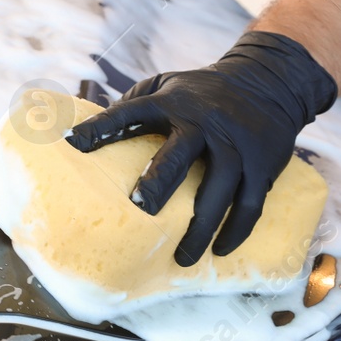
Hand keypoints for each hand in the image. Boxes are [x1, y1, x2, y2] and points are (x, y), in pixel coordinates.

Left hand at [65, 31, 336, 265]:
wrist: (267, 81)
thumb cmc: (202, 92)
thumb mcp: (165, 84)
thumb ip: (132, 106)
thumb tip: (89, 137)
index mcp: (171, 102)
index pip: (130, 113)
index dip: (101, 127)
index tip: (73, 143)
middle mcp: (203, 123)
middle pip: (179, 154)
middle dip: (159, 182)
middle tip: (141, 210)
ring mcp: (235, 145)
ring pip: (219, 189)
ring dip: (200, 227)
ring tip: (181, 258)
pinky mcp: (262, 163)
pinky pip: (250, 204)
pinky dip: (235, 230)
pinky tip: (219, 250)